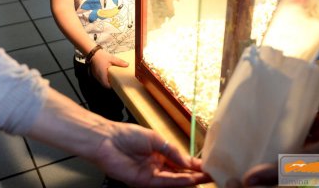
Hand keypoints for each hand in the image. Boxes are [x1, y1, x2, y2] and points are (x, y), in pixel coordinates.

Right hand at [90, 50, 128, 87]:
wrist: (92, 52)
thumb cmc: (101, 56)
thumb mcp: (112, 58)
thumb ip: (119, 62)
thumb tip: (127, 64)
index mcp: (103, 75)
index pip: (106, 85)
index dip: (111, 86)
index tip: (116, 84)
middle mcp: (98, 76)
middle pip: (104, 84)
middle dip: (109, 83)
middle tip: (115, 80)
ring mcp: (95, 75)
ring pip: (101, 81)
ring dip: (106, 80)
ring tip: (111, 76)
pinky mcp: (94, 73)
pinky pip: (99, 77)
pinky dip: (103, 77)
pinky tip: (106, 72)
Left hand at [93, 121, 211, 186]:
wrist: (107, 140)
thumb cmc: (126, 134)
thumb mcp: (155, 138)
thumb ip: (172, 150)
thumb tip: (188, 161)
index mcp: (158, 152)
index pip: (180, 161)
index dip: (193, 164)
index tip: (207, 165)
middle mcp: (156, 165)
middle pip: (179, 172)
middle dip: (195, 174)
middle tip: (211, 175)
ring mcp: (151, 174)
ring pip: (174, 180)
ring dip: (190, 180)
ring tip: (205, 178)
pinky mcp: (144, 182)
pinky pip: (164, 183)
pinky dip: (178, 182)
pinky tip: (189, 180)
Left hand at [226, 96, 318, 186]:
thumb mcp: (310, 165)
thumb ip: (281, 169)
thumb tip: (247, 180)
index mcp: (303, 162)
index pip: (276, 152)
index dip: (262, 144)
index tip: (244, 133)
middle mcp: (312, 147)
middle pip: (289, 131)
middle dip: (276, 120)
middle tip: (257, 105)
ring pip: (304, 115)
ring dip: (293, 104)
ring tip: (276, 90)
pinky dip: (314, 93)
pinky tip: (301, 80)